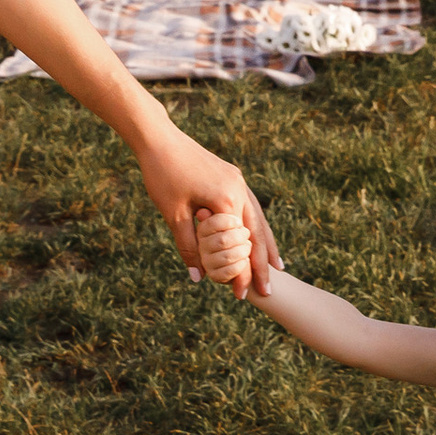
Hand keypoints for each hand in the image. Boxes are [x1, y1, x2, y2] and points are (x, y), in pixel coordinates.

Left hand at [135, 128, 279, 298]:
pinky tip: (258, 235)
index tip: (242, 296)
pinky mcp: (232, 176)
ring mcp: (238, 181)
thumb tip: (198, 278)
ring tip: (276, 267)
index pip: (240, 245)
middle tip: (268, 290)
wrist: (159, 138)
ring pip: (259, 219)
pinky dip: (257, 225)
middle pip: (257, 234)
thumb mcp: (173, 215)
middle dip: (262, 264)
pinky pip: (250, 206)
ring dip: (266, 244)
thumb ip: (188, 246)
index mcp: (226, 200)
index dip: (241, 273)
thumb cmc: (162, 176)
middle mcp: (239, 190)